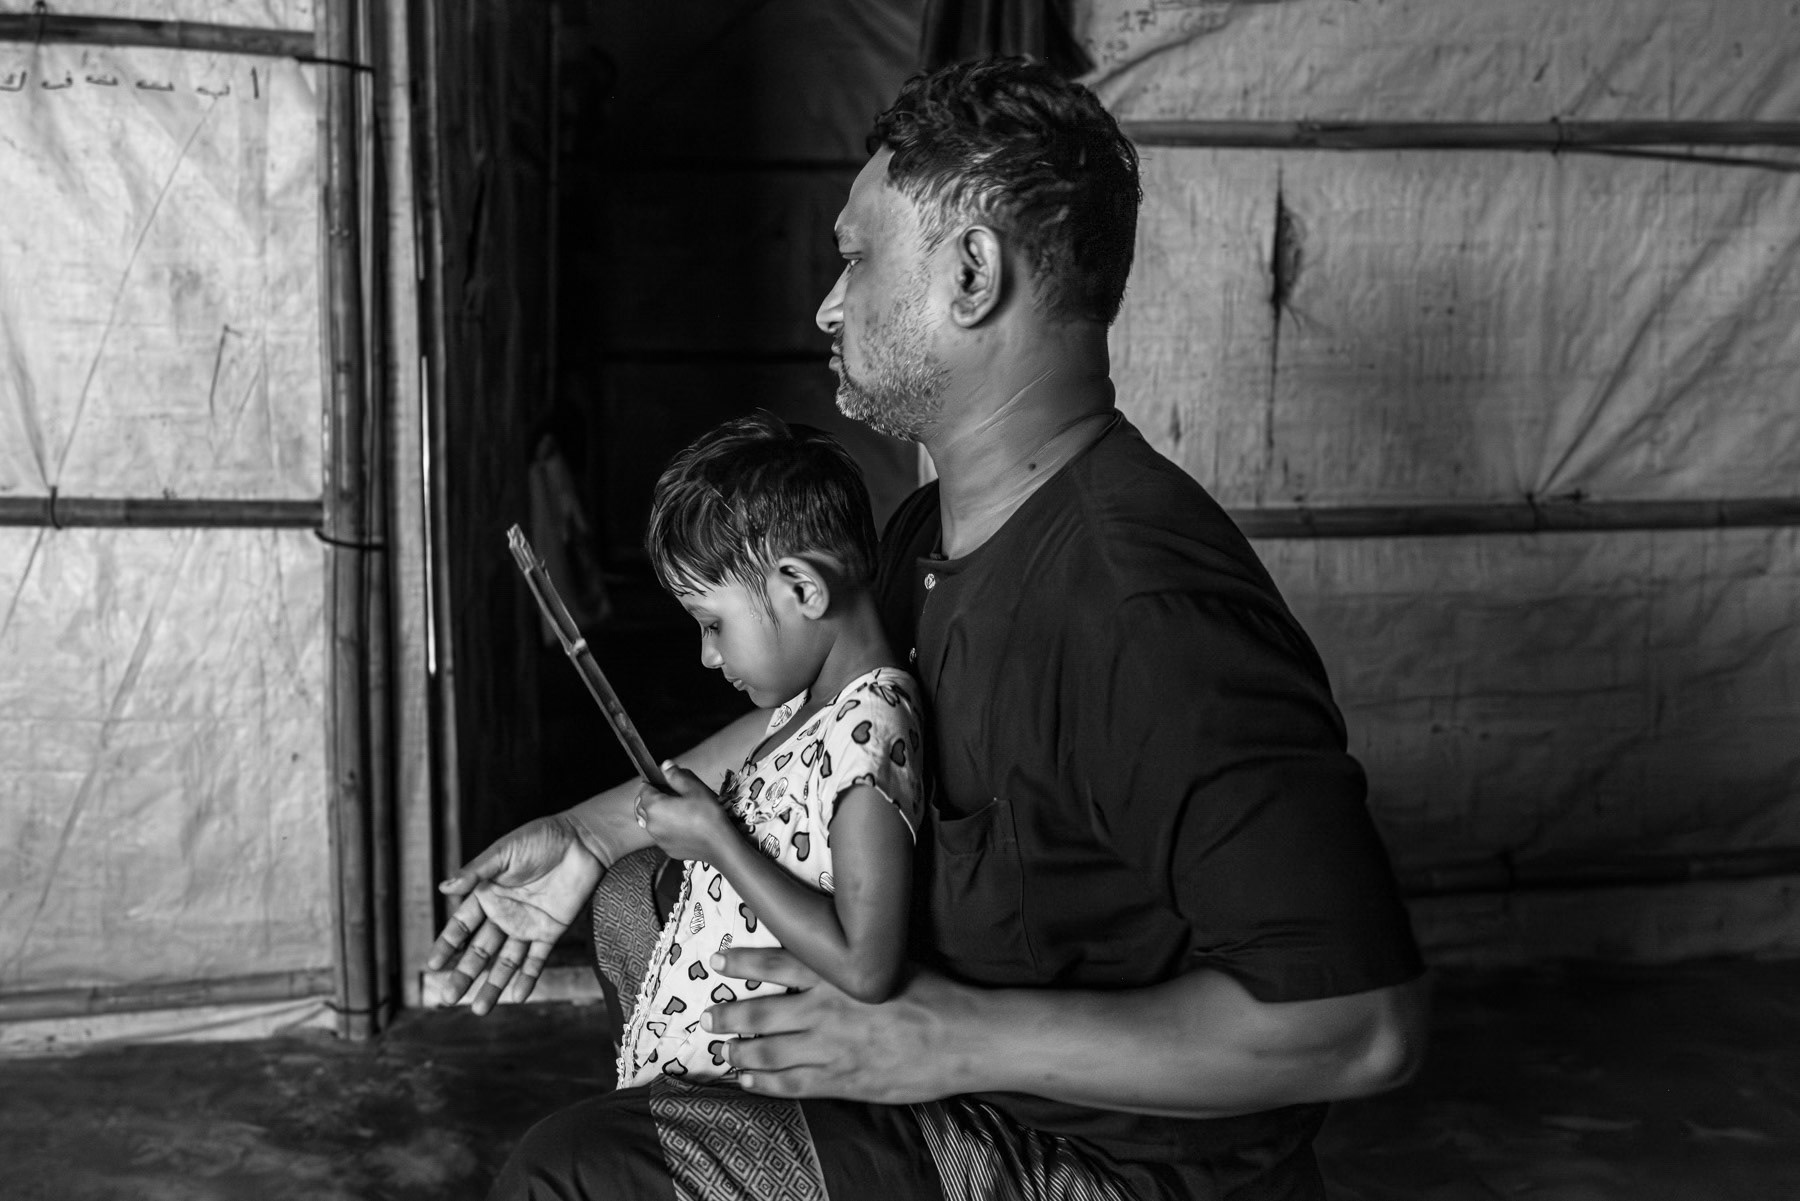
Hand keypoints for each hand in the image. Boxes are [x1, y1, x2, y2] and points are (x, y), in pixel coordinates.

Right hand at [427, 814, 601, 1013]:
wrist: (583, 839)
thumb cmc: (540, 838)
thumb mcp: (504, 852)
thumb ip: (476, 872)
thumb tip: (443, 887)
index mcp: (487, 895)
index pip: (461, 926)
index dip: (447, 946)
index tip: (432, 966)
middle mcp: (504, 914)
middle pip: (480, 951)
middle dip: (464, 974)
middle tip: (448, 998)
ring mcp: (527, 925)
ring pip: (506, 961)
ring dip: (493, 985)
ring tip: (479, 1010)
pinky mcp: (552, 931)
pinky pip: (538, 959)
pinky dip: (528, 977)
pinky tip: (517, 996)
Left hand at [634, 762, 730, 861]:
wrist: (720, 844)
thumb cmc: (708, 814)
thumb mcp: (694, 788)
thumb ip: (676, 775)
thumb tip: (665, 766)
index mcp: (654, 806)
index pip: (643, 790)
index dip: (654, 783)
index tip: (667, 783)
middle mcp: (651, 824)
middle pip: (643, 807)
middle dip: (652, 799)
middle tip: (672, 795)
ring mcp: (658, 839)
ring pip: (651, 822)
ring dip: (659, 815)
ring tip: (678, 811)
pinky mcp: (667, 850)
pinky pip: (662, 835)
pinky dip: (667, 829)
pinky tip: (684, 826)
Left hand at [702, 947, 962, 1103]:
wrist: (960, 1035)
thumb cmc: (932, 993)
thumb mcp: (889, 960)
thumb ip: (853, 958)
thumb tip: (830, 949)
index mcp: (837, 974)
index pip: (777, 962)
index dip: (743, 962)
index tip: (718, 960)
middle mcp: (825, 1009)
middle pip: (761, 1011)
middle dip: (728, 1015)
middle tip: (707, 1017)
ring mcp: (831, 1047)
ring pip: (768, 1051)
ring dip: (739, 1051)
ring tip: (722, 1050)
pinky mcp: (842, 1079)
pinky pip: (792, 1084)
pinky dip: (764, 1083)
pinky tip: (748, 1082)